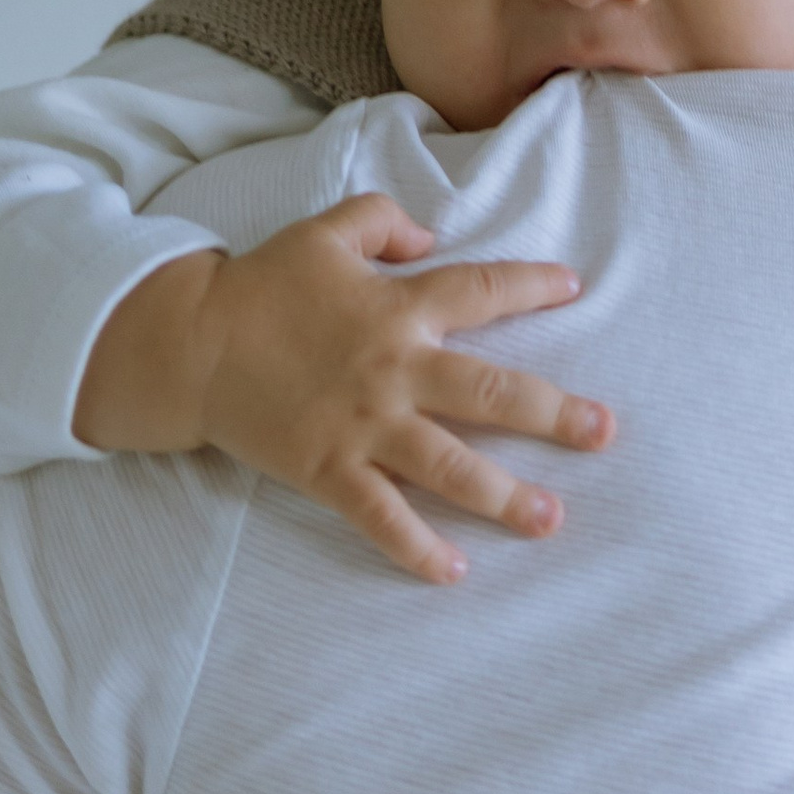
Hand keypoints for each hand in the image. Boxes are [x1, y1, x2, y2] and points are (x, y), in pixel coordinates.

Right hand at [75, 193, 615, 582]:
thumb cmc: (261, 286)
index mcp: (398, 307)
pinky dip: (416, 546)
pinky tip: (454, 572)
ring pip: (448, 464)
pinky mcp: (329, 469)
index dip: (530, 286)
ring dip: (503, 496)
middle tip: (603, 433)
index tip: (572, 289)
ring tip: (550, 520)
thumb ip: (383, 221)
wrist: (190, 345)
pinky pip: (381, 515)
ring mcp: (364, 425)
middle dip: (553, 413)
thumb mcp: (324, 232)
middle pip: (490, 391)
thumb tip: (432, 235)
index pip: (481, 290)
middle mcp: (393, 368)